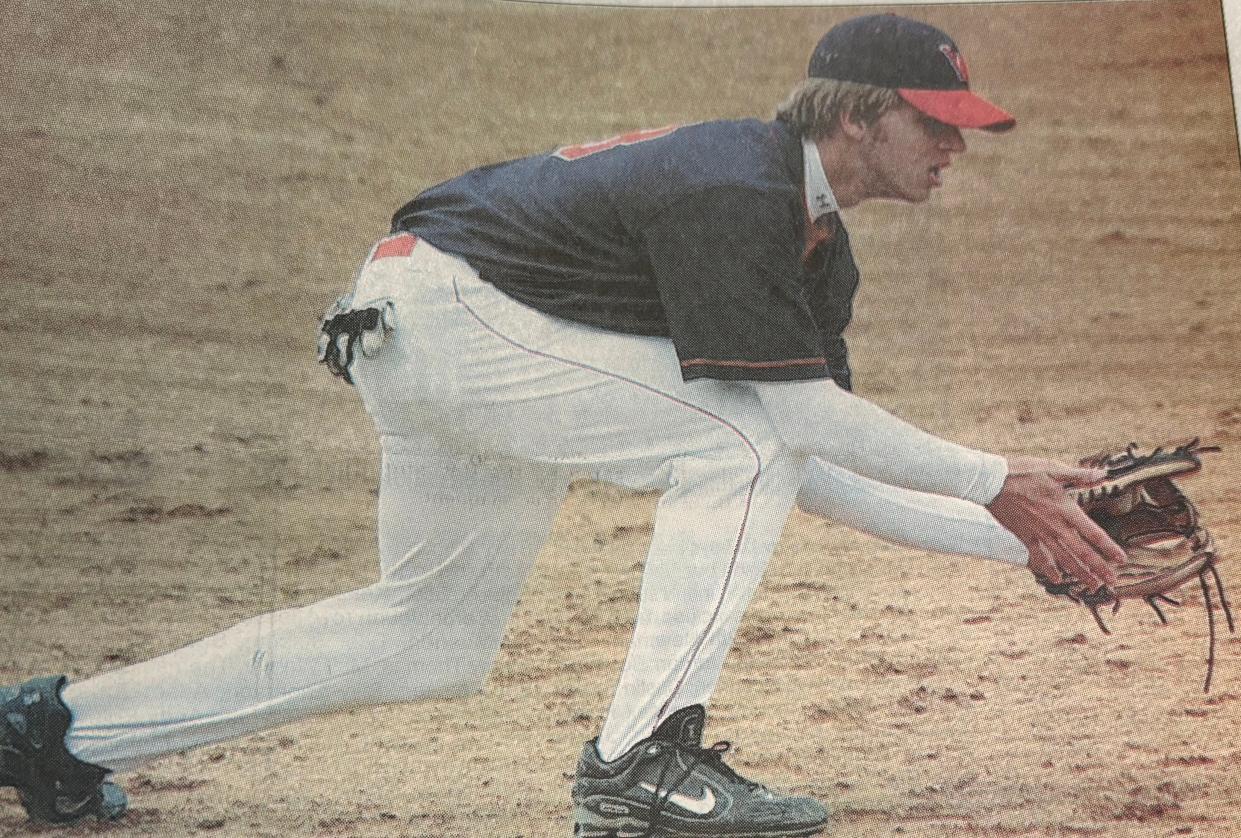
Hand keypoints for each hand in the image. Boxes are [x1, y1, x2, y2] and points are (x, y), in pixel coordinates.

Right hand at [986, 456, 1126, 591]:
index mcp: (1065, 509)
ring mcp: (1040, 534)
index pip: (1093, 533)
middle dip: (1099, 568)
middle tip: (1112, 581)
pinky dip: (1049, 570)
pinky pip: (1040, 558)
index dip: (1109, 548)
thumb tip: (1102, 474)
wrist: (991, 482)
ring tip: (1093, 585)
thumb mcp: (1053, 469)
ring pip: (1064, 559)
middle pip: (1082, 552)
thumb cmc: (1022, 472)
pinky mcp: (1025, 537)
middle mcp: (1055, 526)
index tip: (1121, 559)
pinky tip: (1058, 579)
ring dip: (1080, 574)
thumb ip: (1079, 475)